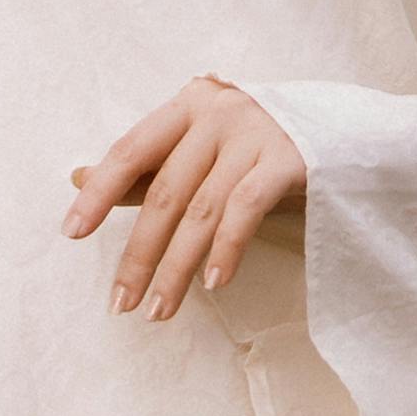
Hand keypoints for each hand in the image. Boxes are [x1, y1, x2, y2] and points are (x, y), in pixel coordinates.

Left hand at [60, 77, 307, 320]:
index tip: (71, 233)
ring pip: (202, 209)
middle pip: (166, 191)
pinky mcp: (291, 159)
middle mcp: (218, 113)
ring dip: (177, 267)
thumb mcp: (202, 149)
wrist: (345, 132)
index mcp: (188, 105)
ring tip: (159, 310)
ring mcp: (256, 134)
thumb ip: (147, 166)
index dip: (99, 192)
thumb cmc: (258, 146)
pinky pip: (247, 209)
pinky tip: (214, 283)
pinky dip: (226, 248)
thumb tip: (77, 178)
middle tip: (121, 302)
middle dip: (139, 253)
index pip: (131, 150)